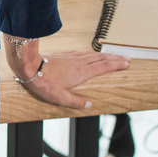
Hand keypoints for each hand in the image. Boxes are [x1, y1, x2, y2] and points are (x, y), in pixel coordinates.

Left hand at [5, 39, 129, 110]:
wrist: (30, 66)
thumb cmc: (44, 83)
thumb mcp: (60, 98)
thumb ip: (76, 102)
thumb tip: (89, 104)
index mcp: (82, 73)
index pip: (104, 67)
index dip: (116, 65)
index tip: (127, 63)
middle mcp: (80, 63)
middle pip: (102, 58)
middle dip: (116, 58)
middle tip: (127, 58)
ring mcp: (72, 57)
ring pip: (93, 54)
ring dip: (105, 54)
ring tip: (114, 55)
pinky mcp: (65, 54)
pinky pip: (83, 52)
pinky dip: (92, 52)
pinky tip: (91, 53)